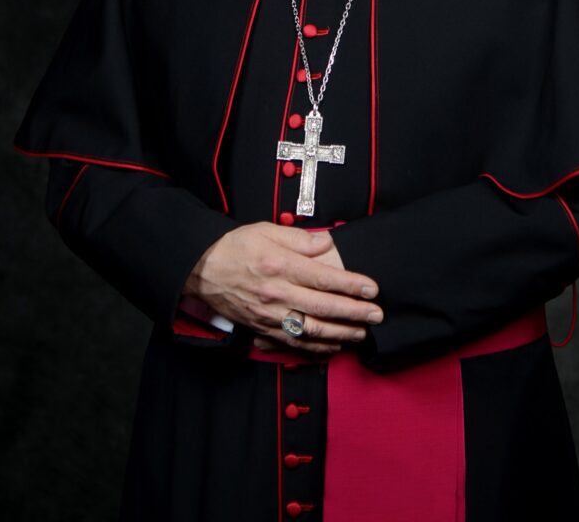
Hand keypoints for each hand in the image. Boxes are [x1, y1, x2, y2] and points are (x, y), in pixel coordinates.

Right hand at [183, 222, 382, 354]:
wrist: (201, 269)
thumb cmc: (235, 247)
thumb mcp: (266, 230)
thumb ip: (299, 238)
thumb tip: (326, 243)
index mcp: (280, 266)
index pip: (324, 279)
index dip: (351, 285)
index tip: (372, 288)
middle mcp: (276, 294)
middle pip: (323, 307)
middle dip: (354, 312)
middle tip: (377, 314)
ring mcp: (269, 316)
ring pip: (311, 330)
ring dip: (341, 333)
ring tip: (362, 331)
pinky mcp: (262, 329)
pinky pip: (294, 343)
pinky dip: (316, 348)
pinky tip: (334, 345)